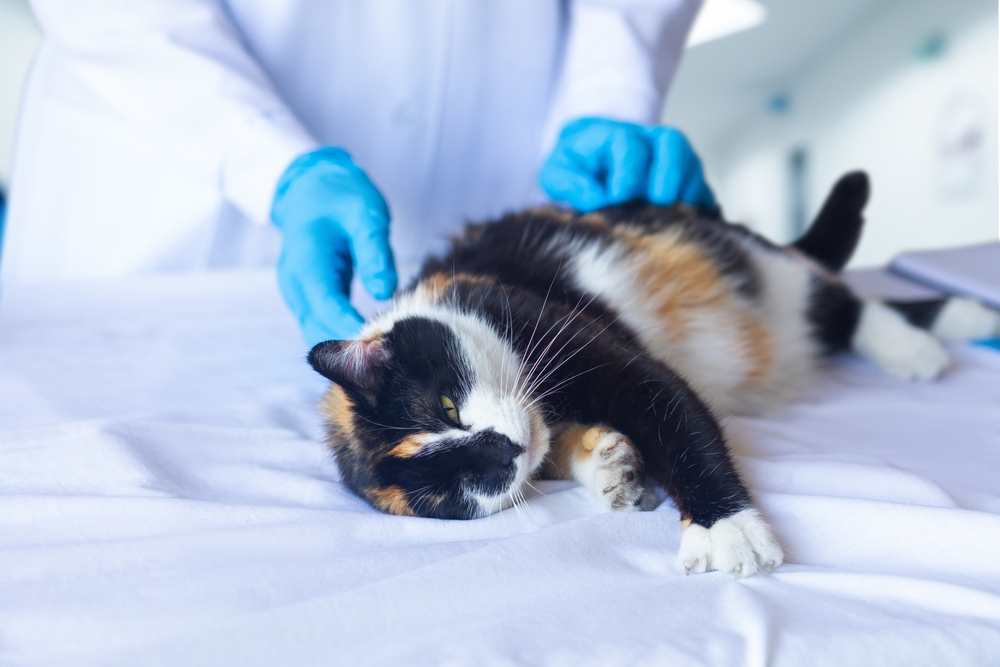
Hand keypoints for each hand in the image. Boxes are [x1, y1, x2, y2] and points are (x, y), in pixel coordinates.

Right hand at [271, 147, 396, 345]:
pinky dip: (344, 341)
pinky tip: (374, 345)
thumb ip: (375, 250)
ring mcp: (297, 297)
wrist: (309, 190)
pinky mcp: (307, 302)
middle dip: (353, 349)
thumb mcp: (366, 213)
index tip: (385, 347)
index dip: (354, 332)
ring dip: (348, 351)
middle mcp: (295, 286)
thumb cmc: (340, 198)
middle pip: (319, 332)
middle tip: (394, 359)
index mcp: (306, 263)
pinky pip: (322, 330)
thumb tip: (385, 291)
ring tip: (387, 357)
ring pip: (318, 337)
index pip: (328, 308)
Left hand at [538, 117, 715, 212]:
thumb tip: (594, 200)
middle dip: (667, 174)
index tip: (617, 198)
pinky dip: (700, 210)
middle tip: (658, 202)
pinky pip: (704, 192)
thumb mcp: (558, 171)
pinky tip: (690, 229)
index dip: (627, 174)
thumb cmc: (577, 167)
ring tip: (673, 218)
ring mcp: (675, 162)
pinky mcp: (688, 184)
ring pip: (693, 168)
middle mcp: (653, 143)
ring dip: (686, 193)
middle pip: (673, 146)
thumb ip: (568, 183)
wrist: (595, 162)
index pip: (630, 148)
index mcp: (619, 137)